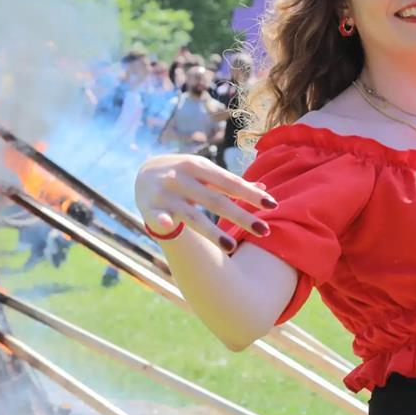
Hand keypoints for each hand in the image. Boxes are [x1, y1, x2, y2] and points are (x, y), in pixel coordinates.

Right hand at [135, 153, 275, 252]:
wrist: (142, 171)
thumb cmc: (184, 174)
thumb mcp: (205, 172)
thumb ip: (231, 182)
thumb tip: (264, 187)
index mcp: (199, 167)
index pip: (229, 183)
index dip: (250, 194)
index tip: (272, 206)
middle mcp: (183, 179)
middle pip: (216, 201)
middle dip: (241, 216)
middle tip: (265, 232)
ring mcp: (166, 194)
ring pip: (192, 215)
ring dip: (212, 231)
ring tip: (232, 247)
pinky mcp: (150, 208)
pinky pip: (157, 217)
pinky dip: (162, 221)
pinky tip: (169, 226)